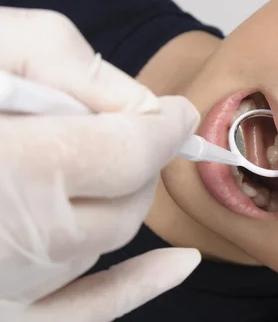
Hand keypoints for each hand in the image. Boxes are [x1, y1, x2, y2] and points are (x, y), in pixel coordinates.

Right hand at [0, 7, 200, 320]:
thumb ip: (69, 64)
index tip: (175, 112)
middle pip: (124, 204)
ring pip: (101, 244)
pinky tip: (177, 265)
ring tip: (89, 162)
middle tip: (132, 129)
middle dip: (140, 162)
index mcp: (9, 170)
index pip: (132, 153)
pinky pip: (81, 313)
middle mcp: (5, 241)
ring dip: (114, 202)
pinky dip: (134, 289)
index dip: (164, 127)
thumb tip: (141, 106)